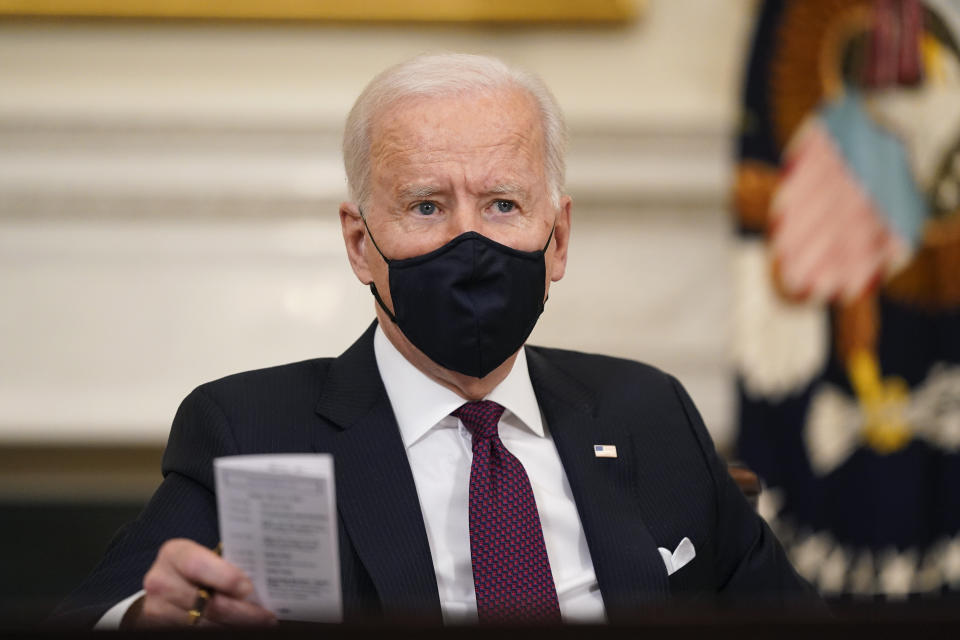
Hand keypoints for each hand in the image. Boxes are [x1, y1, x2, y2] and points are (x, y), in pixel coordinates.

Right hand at [125, 538, 276, 627]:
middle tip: (267, 616)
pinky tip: (240, 629)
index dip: (225, 578)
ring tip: (260, 624)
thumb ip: (226, 564)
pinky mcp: (161, 627)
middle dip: (241, 612)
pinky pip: (196, 633)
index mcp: (175, 554)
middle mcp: (161, 582)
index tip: (248, 588)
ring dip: (236, 627)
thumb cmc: (196, 566)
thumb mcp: (205, 556)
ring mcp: (158, 609)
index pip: (198, 566)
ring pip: (204, 625)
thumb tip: (263, 577)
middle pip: (206, 604)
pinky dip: (223, 631)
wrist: (165, 585)